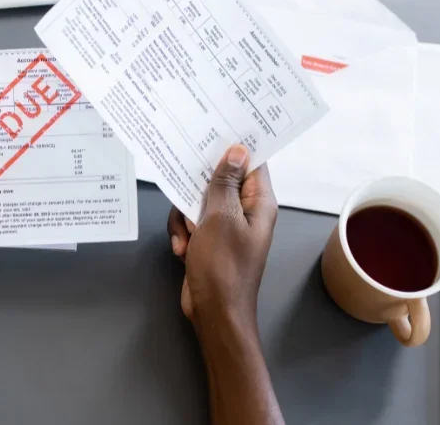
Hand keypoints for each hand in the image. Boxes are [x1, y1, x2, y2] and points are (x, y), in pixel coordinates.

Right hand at [168, 145, 277, 329]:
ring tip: (187, 235)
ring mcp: (226, 226)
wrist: (214, 312)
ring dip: (184, 215)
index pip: (253, 163)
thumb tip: (237, 150)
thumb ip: (224, 183)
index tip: (214, 128)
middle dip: (197, 184)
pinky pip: (190, 221)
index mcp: (258, 203)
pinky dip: (182, 232)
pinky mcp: (209, 240)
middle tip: (181, 181)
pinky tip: (183, 249)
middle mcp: (245, 211)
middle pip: (219, 179)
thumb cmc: (223, 266)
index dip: (236, 145)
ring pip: (198, 200)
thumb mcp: (220, 218)